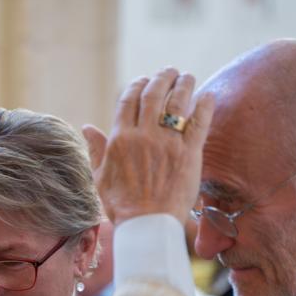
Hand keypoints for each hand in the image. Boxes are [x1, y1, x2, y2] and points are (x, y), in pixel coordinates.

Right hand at [84, 68, 212, 224]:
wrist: (147, 225)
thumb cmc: (121, 205)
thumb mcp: (100, 177)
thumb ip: (95, 149)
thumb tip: (87, 127)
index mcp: (120, 138)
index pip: (129, 99)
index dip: (138, 84)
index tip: (145, 80)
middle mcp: (144, 135)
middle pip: (154, 94)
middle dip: (162, 77)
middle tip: (170, 70)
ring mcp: (168, 143)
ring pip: (178, 102)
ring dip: (184, 84)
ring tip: (187, 77)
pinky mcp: (189, 154)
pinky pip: (200, 122)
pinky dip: (205, 105)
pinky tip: (209, 95)